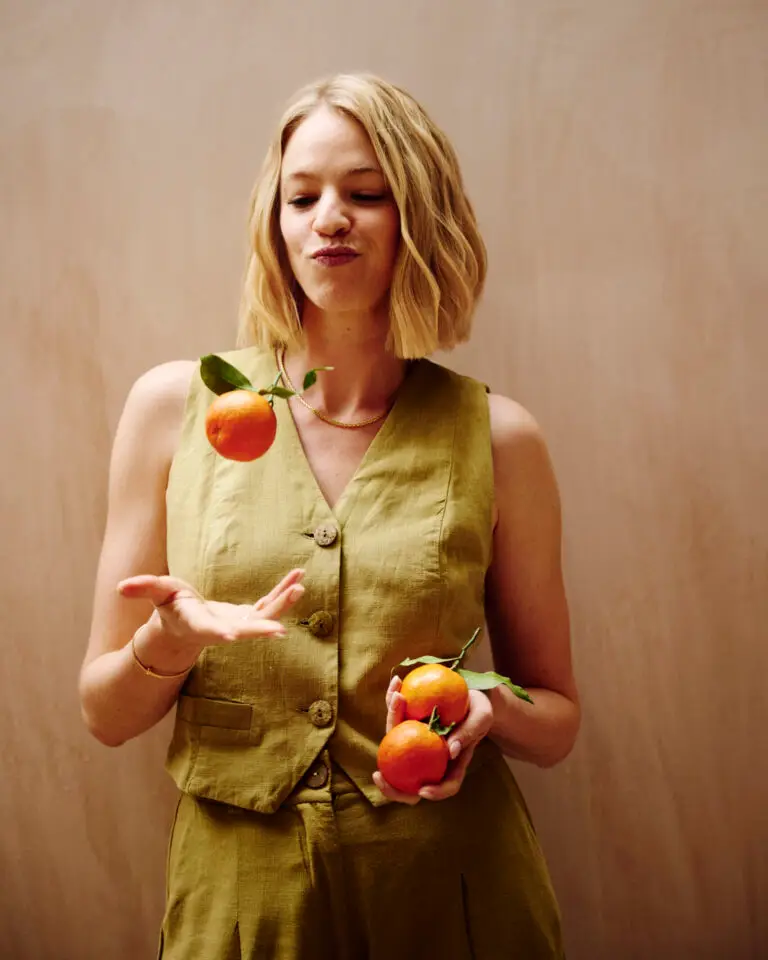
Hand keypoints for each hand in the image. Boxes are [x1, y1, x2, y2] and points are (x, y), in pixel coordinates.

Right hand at [118, 568, 304, 670]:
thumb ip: (143, 588)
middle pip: (244, 630)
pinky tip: (298, 579)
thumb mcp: (156, 594)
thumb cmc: (169, 608)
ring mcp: (239, 624)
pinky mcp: (250, 616)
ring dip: (282, 603)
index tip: (232, 636)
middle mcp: (223, 629)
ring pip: (264, 616)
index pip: (208, 630)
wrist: (185, 625)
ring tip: (300, 586)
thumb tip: (121, 587)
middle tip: (280, 629)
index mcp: (198, 625)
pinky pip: (270, 604)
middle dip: (262, 628)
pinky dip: (283, 592)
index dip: (220, 632)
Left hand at [372, 676, 494, 804]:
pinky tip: (397, 682)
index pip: (445, 786)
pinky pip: (399, 715)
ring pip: (397, 740)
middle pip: (410, 779)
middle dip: (390, 785)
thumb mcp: (481, 718)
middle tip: (377, 776)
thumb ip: (468, 733)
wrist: (472, 694)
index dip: (434, 793)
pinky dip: (395, 700)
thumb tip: (450, 751)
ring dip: (393, 717)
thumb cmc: (479, 710)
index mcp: (452, 763)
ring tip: (396, 697)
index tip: (422, 790)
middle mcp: (430, 756)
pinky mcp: (409, 722)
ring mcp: (417, 740)